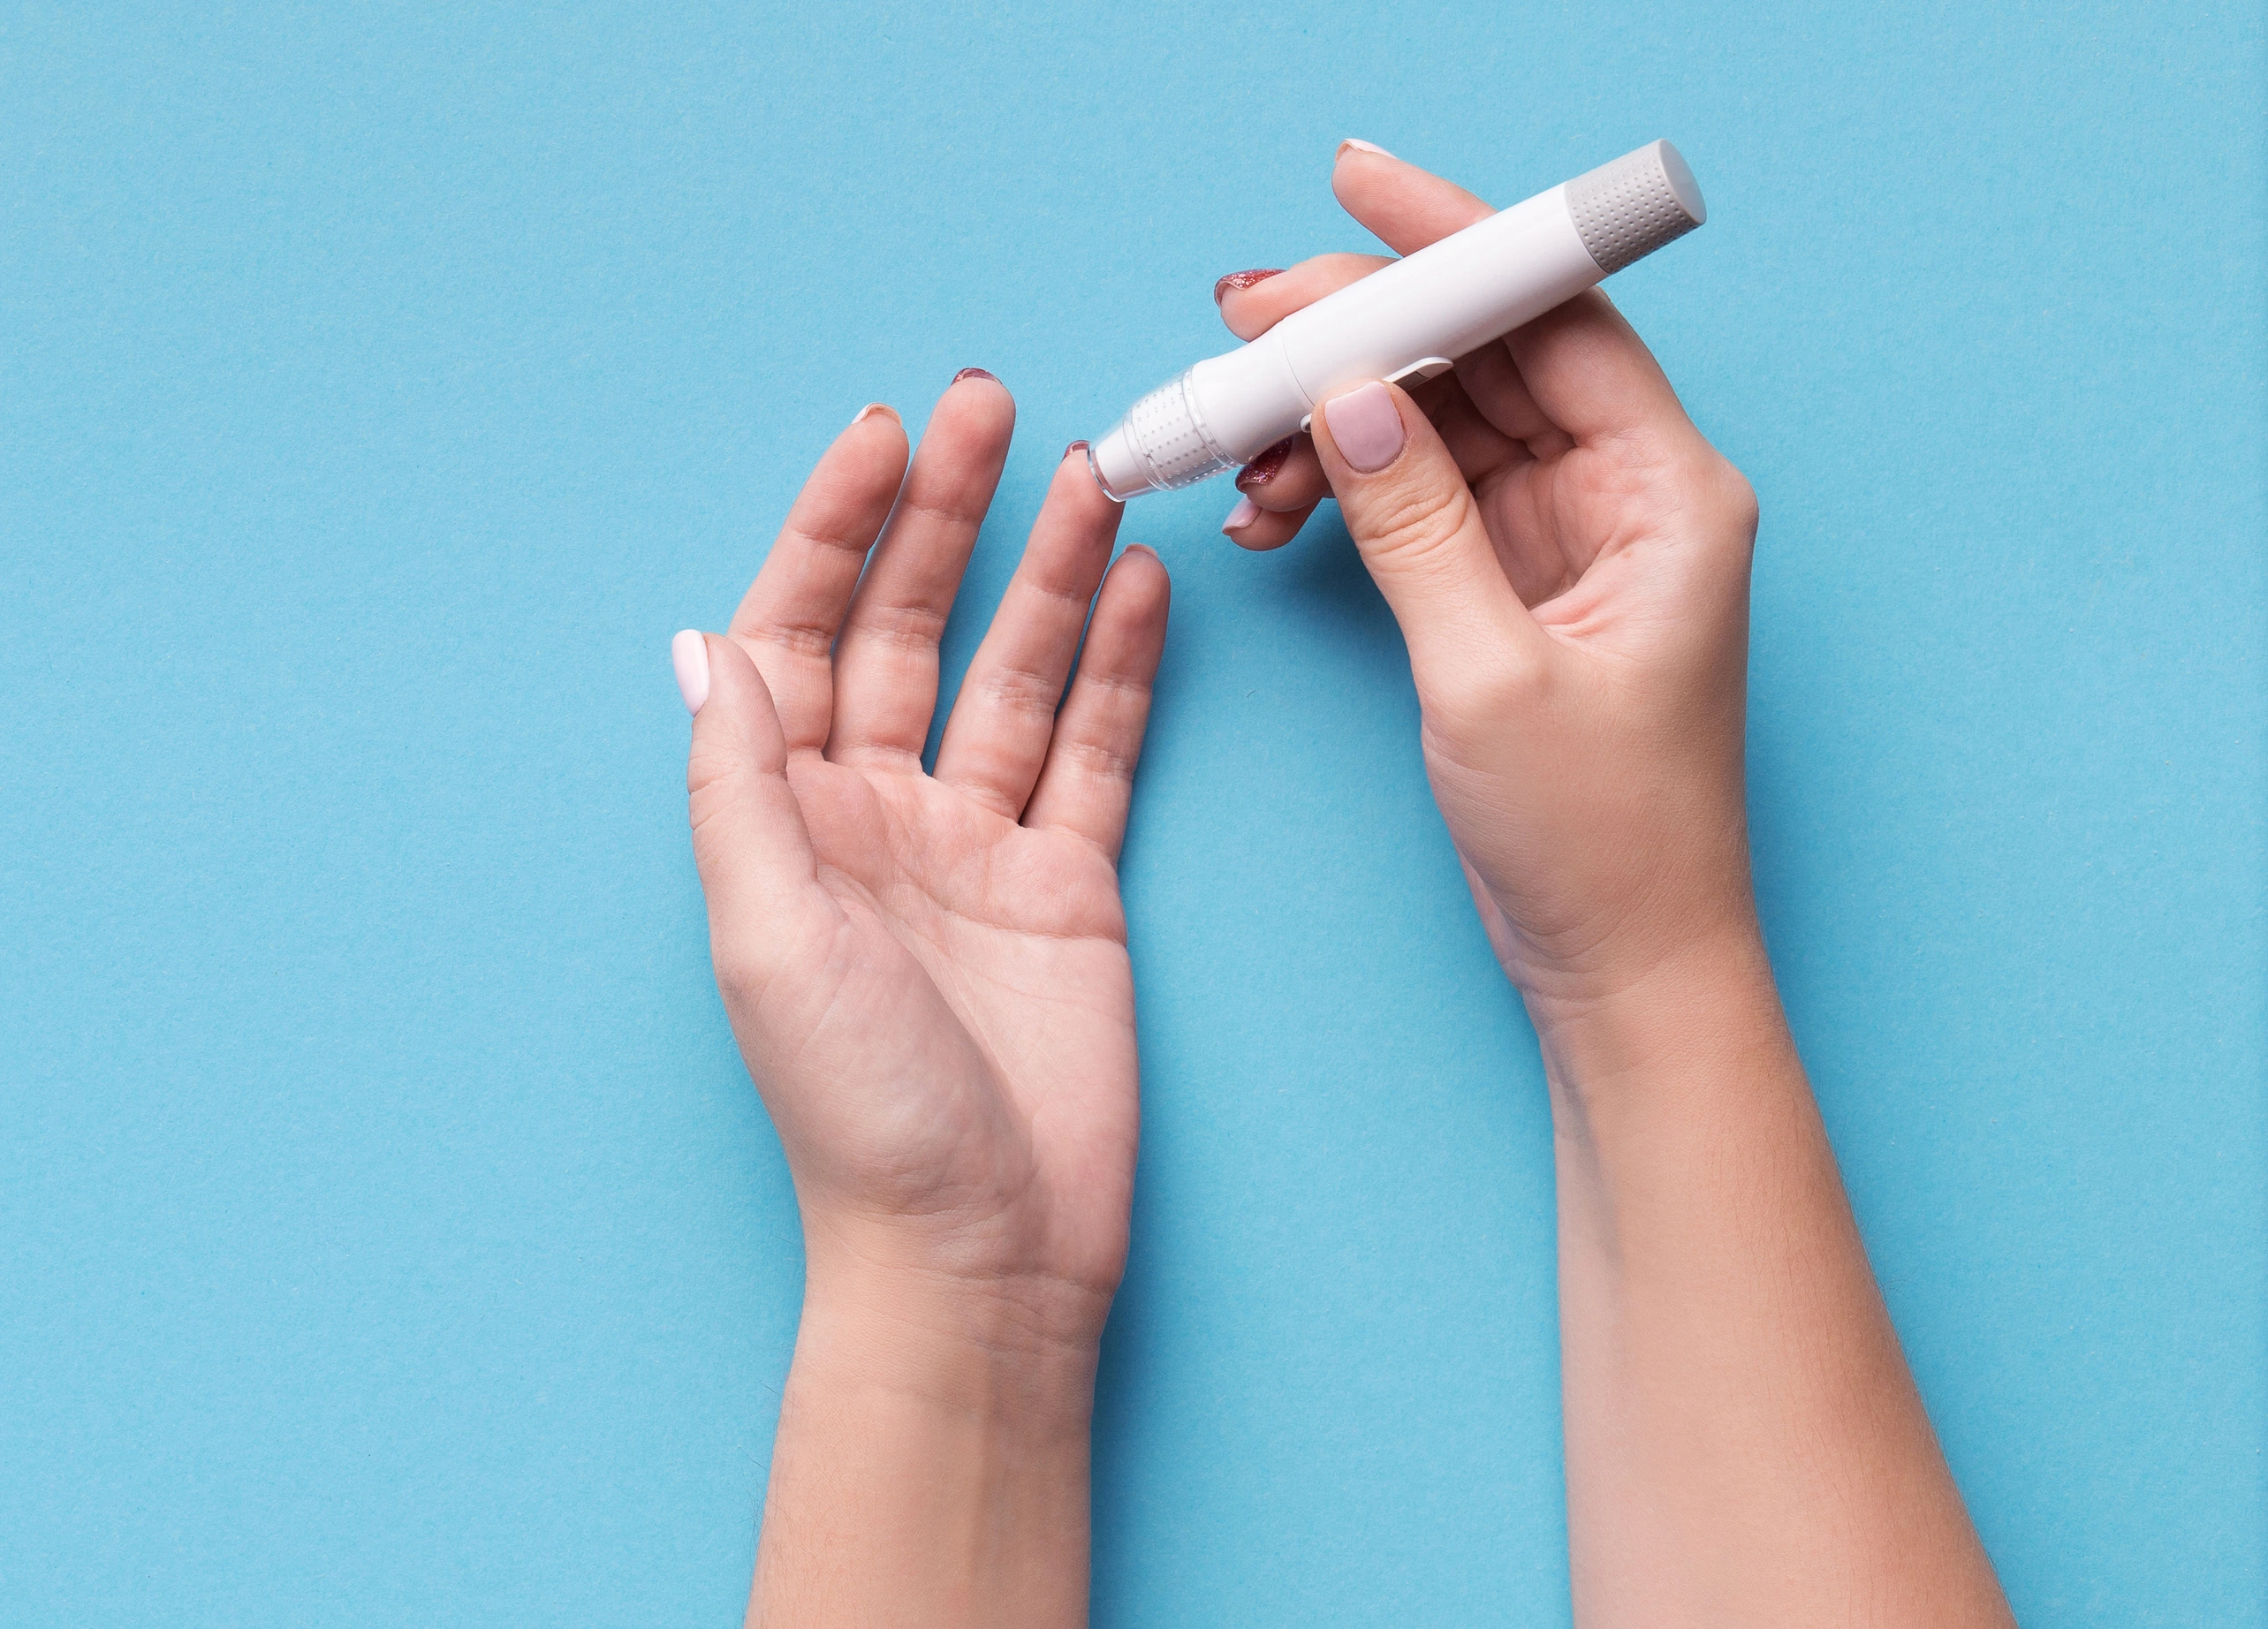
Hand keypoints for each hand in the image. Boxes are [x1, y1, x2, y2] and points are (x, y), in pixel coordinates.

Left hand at [674, 373, 1168, 1350]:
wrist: (980, 1250)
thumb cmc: (858, 1115)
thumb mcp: (769, 937)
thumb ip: (742, 785)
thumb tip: (705, 645)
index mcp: (787, 820)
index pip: (801, 633)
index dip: (834, 529)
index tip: (884, 435)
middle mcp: (877, 815)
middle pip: (908, 629)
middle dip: (946, 518)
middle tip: (992, 406)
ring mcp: (978, 846)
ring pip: (1015, 674)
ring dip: (1049, 574)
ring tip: (1094, 476)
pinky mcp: (1069, 885)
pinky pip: (1097, 751)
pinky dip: (1121, 672)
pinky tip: (1141, 594)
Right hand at [1216, 146, 1760, 1018]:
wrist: (1622, 962)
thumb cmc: (1602, 839)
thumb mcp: (1491, 676)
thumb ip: (1415, 524)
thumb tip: (1346, 396)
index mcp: (1669, 492)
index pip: (1555, 315)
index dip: (1452, 242)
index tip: (1354, 191)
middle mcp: (1628, 492)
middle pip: (1485, 353)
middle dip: (1357, 331)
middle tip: (1242, 327)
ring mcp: (1568, 535)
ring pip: (1437, 420)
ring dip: (1331, 418)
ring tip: (1235, 449)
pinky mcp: (1515, 581)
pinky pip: (1418, 493)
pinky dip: (1341, 489)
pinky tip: (1271, 511)